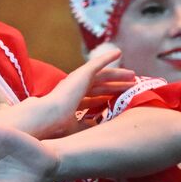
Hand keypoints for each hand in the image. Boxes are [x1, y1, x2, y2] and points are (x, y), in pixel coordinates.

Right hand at [0, 52, 137, 139]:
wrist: (48, 118)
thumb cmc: (58, 127)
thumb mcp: (77, 128)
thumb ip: (88, 126)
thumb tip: (100, 128)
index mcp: (72, 102)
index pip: (92, 98)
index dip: (105, 98)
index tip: (119, 99)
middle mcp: (74, 89)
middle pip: (100, 86)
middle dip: (115, 85)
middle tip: (132, 84)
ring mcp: (77, 80)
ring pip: (102, 75)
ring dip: (117, 74)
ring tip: (132, 75)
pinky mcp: (82, 73)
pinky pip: (98, 63)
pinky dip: (107, 58)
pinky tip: (118, 53)